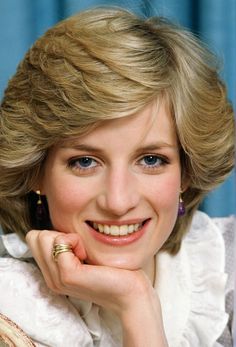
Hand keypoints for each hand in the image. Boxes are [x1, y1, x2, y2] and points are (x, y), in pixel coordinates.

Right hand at [26, 230, 167, 345]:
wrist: (130, 292)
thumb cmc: (112, 269)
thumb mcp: (83, 255)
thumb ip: (66, 245)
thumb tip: (57, 229)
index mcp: (52, 273)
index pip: (34, 238)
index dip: (55, 235)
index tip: (77, 247)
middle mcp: (50, 278)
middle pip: (36, 236)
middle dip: (60, 235)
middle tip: (82, 250)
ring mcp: (57, 279)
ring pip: (44, 237)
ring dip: (69, 238)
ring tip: (85, 254)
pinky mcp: (67, 275)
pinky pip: (61, 241)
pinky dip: (76, 240)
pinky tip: (88, 256)